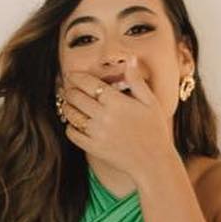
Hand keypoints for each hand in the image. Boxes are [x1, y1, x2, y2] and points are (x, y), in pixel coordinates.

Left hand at [59, 56, 174, 182]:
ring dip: (67, 107)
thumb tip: (130, 60)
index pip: (89, 84)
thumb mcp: (150, 102)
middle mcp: (103, 116)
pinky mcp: (93, 148)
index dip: (77, 77)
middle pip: (77, 98)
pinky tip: (73, 123)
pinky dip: (69, 127)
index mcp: (116, 102)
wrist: (152, 161)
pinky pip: (73, 135)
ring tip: (67, 103)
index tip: (71, 74)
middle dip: (69, 90)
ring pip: (72, 115)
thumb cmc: (154, 130)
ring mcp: (96, 133)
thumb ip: (136, 81)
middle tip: (66, 88)